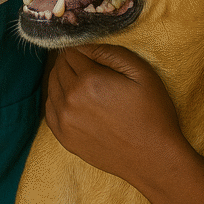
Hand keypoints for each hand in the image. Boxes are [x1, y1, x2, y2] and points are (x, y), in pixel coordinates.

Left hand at [45, 44, 182, 183]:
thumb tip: (84, 44)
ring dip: (62, 78)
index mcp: (89, 80)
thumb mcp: (140, 72)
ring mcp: (65, 121)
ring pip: (52, 86)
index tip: (90, 52)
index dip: (80, 48)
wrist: (153, 159)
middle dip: (70, 61)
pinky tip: (72, 99)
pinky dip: (57, 99)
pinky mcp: (65, 139)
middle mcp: (71, 99)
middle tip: (87, 64)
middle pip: (59, 67)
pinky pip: (49, 109)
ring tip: (82, 81)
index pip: (71, 52)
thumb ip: (109, 52)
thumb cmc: (152, 113)